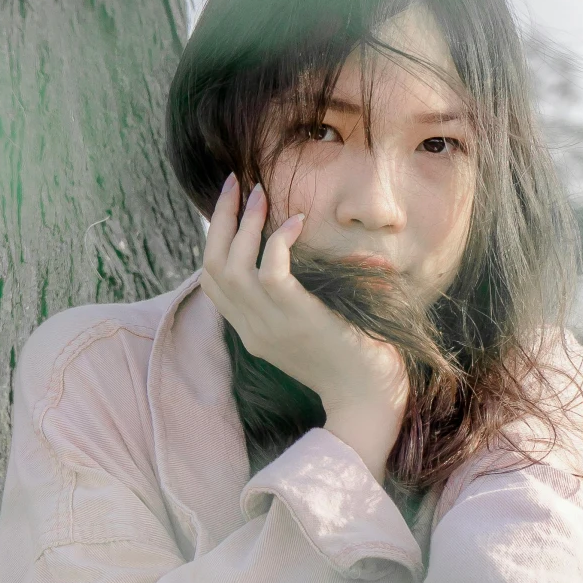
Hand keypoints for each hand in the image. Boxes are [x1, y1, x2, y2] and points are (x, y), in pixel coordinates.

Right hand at [200, 174, 408, 480]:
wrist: (371, 398)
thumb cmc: (353, 360)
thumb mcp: (309, 330)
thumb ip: (292, 304)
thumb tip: (292, 259)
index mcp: (251, 332)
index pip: (211, 282)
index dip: (214, 240)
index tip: (232, 207)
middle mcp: (252, 328)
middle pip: (211, 266)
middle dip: (219, 220)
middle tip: (235, 183)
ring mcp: (270, 325)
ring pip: (232, 265)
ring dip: (244, 223)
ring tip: (259, 193)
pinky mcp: (296, 317)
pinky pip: (270, 270)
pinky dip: (278, 240)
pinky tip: (296, 221)